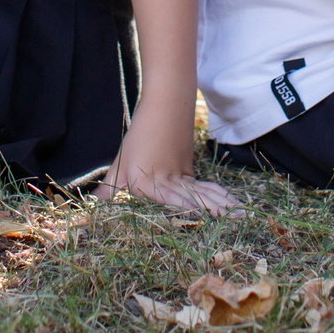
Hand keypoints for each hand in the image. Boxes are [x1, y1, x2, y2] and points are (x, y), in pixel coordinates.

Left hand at [98, 120, 241, 215]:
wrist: (165, 106)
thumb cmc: (139, 137)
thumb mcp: (121, 163)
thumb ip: (110, 186)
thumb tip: (94, 203)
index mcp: (143, 182)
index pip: (162, 204)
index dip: (181, 214)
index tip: (196, 226)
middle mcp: (164, 181)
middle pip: (188, 201)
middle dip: (209, 214)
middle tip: (228, 224)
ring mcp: (180, 175)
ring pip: (202, 194)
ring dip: (221, 206)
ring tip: (240, 216)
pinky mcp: (190, 171)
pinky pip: (205, 188)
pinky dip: (219, 196)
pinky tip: (232, 205)